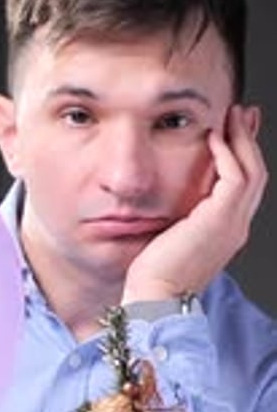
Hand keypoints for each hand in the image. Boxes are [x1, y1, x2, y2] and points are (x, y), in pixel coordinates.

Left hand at [121, 105, 267, 302]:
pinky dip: (227, 154)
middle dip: (249, 140)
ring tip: (231, 116)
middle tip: (242, 113)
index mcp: (226, 232)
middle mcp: (236, 228)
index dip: (243, 156)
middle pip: (256, 175)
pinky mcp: (220, 220)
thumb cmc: (155, 276)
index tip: (235, 131)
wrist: (156, 298)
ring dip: (242, 140)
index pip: (244, 187)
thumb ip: (182, 217)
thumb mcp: (173, 238)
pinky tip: (213, 138)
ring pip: (251, 172)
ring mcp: (232, 225)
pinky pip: (234, 178)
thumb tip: (174, 199)